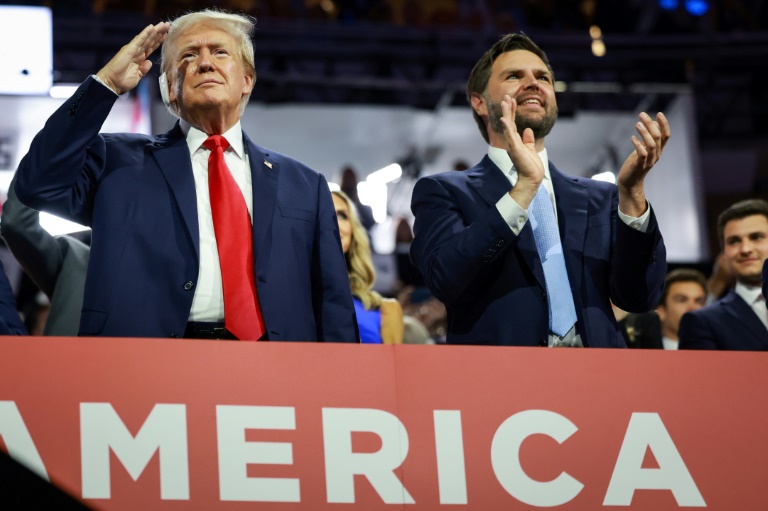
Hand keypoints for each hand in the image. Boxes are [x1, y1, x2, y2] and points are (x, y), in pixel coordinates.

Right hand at [96, 22, 170, 94]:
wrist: (112, 84)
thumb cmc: (122, 82)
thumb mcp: (138, 76)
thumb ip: (144, 69)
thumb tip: (149, 62)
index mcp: (139, 59)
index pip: (151, 47)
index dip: (158, 40)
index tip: (166, 34)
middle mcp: (136, 52)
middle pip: (150, 40)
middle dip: (159, 33)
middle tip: (168, 24)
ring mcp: (133, 49)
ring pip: (146, 38)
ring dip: (155, 31)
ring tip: (164, 24)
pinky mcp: (129, 49)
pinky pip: (139, 40)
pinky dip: (146, 33)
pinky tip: (152, 27)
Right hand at [499, 94, 543, 208]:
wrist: (532, 178)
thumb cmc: (531, 166)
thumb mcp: (531, 149)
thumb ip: (528, 140)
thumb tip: (528, 130)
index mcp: (516, 141)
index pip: (513, 123)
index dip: (512, 111)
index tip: (511, 100)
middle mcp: (512, 141)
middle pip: (509, 122)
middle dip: (508, 109)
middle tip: (506, 97)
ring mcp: (513, 145)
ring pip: (508, 126)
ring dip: (507, 113)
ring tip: (505, 102)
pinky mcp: (515, 149)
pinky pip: (510, 136)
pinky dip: (507, 127)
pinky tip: (504, 119)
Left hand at [616, 112, 670, 216]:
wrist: (629, 183)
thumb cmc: (635, 164)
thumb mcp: (643, 149)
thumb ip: (648, 137)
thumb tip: (652, 122)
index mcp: (658, 150)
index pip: (666, 135)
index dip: (664, 124)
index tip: (659, 113)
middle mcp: (656, 155)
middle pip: (658, 137)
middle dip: (650, 124)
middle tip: (641, 114)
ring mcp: (648, 161)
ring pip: (651, 144)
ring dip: (645, 133)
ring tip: (637, 124)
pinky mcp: (639, 166)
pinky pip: (642, 154)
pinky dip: (638, 145)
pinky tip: (632, 138)